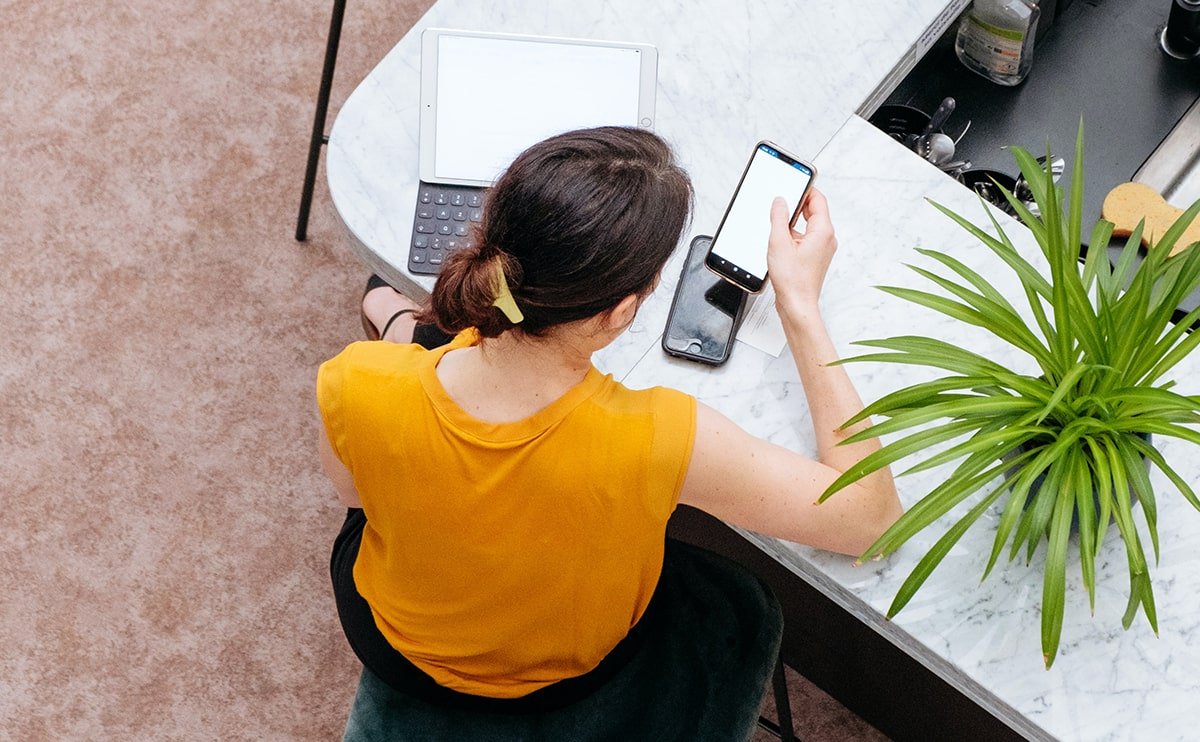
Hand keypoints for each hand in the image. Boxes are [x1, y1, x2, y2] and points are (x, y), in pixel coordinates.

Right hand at [766, 187, 836, 319]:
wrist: (797, 304)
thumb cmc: (792, 280)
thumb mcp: (779, 242)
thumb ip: (779, 217)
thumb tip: (780, 201)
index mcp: (823, 230)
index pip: (817, 199)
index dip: (805, 189)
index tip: (793, 183)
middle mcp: (827, 238)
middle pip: (814, 211)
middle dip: (798, 204)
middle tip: (782, 201)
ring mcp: (822, 248)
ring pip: (809, 225)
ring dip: (794, 222)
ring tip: (777, 225)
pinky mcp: (815, 257)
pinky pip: (806, 238)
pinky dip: (794, 235)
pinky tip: (780, 242)